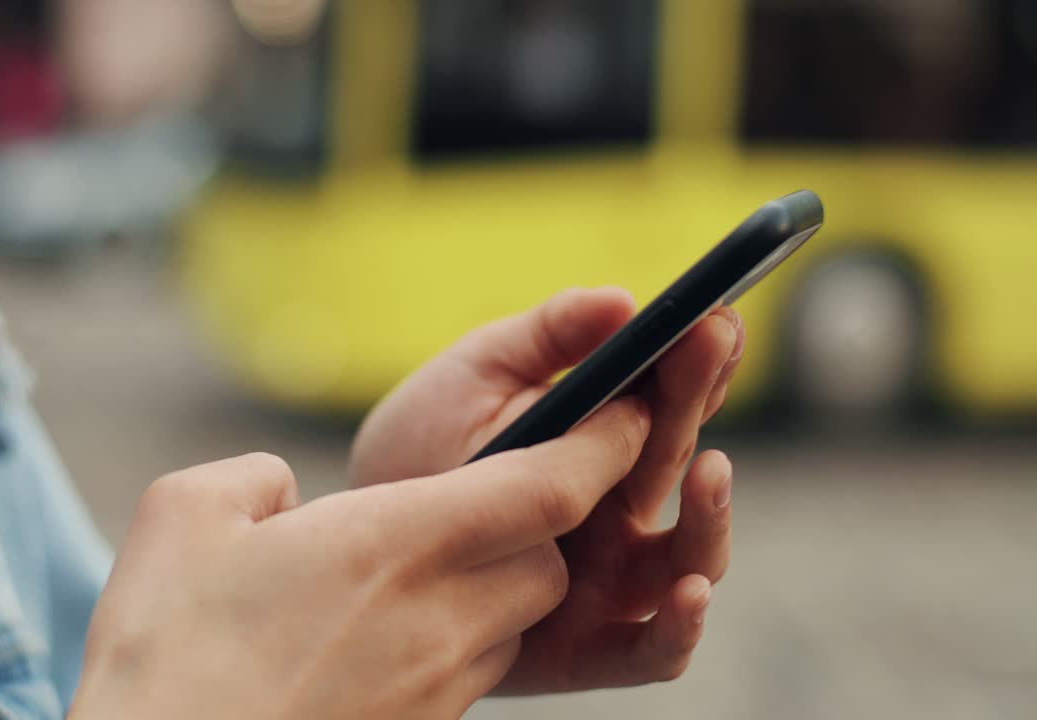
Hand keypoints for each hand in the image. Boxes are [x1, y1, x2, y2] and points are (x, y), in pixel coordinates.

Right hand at [71, 397, 649, 719]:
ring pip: (516, 620)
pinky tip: (380, 635)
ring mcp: (437, 684)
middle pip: (548, 559)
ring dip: (497, 584)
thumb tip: (283, 492)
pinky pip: (472, 670)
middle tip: (485, 498)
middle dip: (540, 522)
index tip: (628, 413)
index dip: (602, 446)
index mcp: (399, 540)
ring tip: (418, 570)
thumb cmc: (165, 649)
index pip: (549, 486)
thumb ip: (255, 478)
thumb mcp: (185, 515)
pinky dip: (458, 638)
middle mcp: (440, 616)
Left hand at [349, 288, 744, 692]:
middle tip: (709, 352)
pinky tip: (688, 594)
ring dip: (710, 518)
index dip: (696, 362)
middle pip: (678, 463)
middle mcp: (616, 511)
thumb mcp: (476, 373)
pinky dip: (677, 629)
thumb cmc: (420, 446)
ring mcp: (607, 581)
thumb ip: (547, 335)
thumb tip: (622, 299)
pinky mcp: (580, 648)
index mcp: (600, 444)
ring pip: (688, 560)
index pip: (666, 401)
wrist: (355, 540)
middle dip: (698, 403)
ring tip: (709, 471)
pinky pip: (646, 651)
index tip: (712, 317)